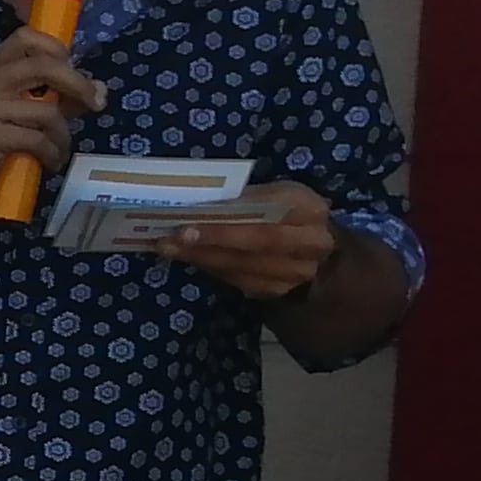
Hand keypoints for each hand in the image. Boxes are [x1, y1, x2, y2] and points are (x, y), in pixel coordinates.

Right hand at [0, 30, 104, 205]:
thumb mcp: (11, 113)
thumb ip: (50, 98)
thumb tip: (99, 90)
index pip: (25, 37)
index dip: (56, 48)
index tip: (73, 69)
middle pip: (43, 66)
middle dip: (77, 84)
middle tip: (95, 104)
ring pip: (47, 112)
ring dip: (63, 135)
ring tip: (59, 150)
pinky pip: (38, 140)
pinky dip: (52, 154)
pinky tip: (49, 163)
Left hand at [163, 181, 339, 302]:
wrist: (312, 242)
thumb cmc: (286, 208)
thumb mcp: (273, 191)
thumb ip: (246, 198)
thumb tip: (198, 204)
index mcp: (309, 208)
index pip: (265, 216)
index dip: (228, 224)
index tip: (187, 225)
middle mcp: (311, 244)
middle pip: (254, 246)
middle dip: (208, 243)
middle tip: (168, 241)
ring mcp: (297, 272)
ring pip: (243, 267)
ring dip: (201, 258)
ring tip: (168, 248)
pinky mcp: (280, 289)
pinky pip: (239, 280)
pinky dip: (210, 268)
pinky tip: (188, 258)